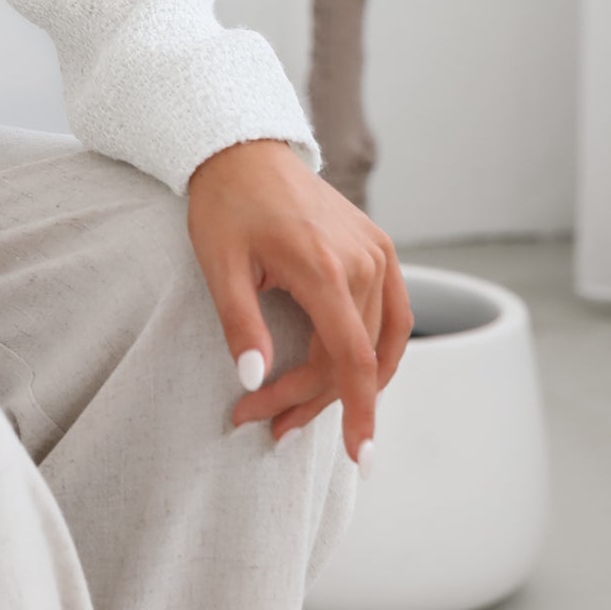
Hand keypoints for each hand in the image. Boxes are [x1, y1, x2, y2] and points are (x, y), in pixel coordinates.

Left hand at [184, 137, 410, 462]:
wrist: (244, 150)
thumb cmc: (226, 205)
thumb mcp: (219, 264)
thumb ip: (239, 323)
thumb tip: (253, 379)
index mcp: (324, 267)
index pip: (352, 359)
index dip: (357, 413)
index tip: (359, 459)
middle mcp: (363, 262)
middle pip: (354, 358)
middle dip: (311, 400)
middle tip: (261, 421)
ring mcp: (377, 253)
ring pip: (376, 344)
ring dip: (342, 384)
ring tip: (294, 410)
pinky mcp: (379, 248)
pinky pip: (392, 316)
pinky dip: (376, 353)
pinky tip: (345, 376)